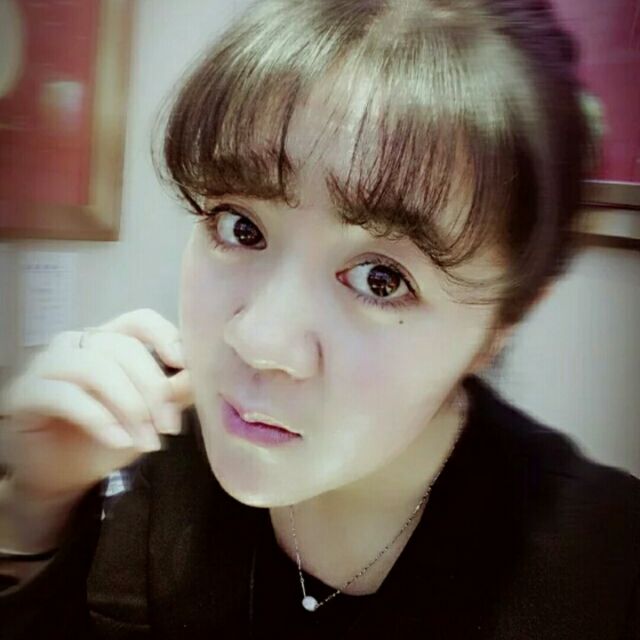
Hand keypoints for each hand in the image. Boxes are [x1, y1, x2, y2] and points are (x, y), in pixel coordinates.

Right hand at [0, 308, 193, 500]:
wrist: (64, 477)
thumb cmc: (110, 437)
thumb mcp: (151, 415)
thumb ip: (174, 392)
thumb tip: (199, 374)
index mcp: (110, 340)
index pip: (140, 320)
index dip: (164, 335)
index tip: (184, 364)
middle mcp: (77, 344)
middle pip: (123, 348)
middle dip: (153, 389)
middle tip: (168, 427)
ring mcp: (46, 364)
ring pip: (96, 368)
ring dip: (129, 406)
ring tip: (146, 441)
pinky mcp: (25, 393)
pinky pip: (66, 395)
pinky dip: (99, 419)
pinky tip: (119, 441)